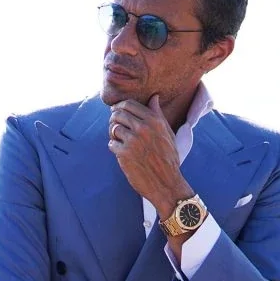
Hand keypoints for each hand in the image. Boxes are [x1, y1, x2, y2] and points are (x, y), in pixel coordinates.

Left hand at [108, 94, 191, 218]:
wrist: (166, 183)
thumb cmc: (168, 158)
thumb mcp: (168, 133)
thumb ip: (158, 115)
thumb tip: (154, 97)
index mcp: (155, 120)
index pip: (129, 104)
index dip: (119, 107)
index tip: (116, 112)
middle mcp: (144, 128)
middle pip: (118, 114)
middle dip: (113, 119)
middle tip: (115, 127)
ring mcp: (133, 141)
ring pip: (113, 128)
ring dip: (113, 134)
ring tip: (119, 141)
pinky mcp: (124, 154)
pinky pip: (111, 144)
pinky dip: (114, 148)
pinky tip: (121, 153)